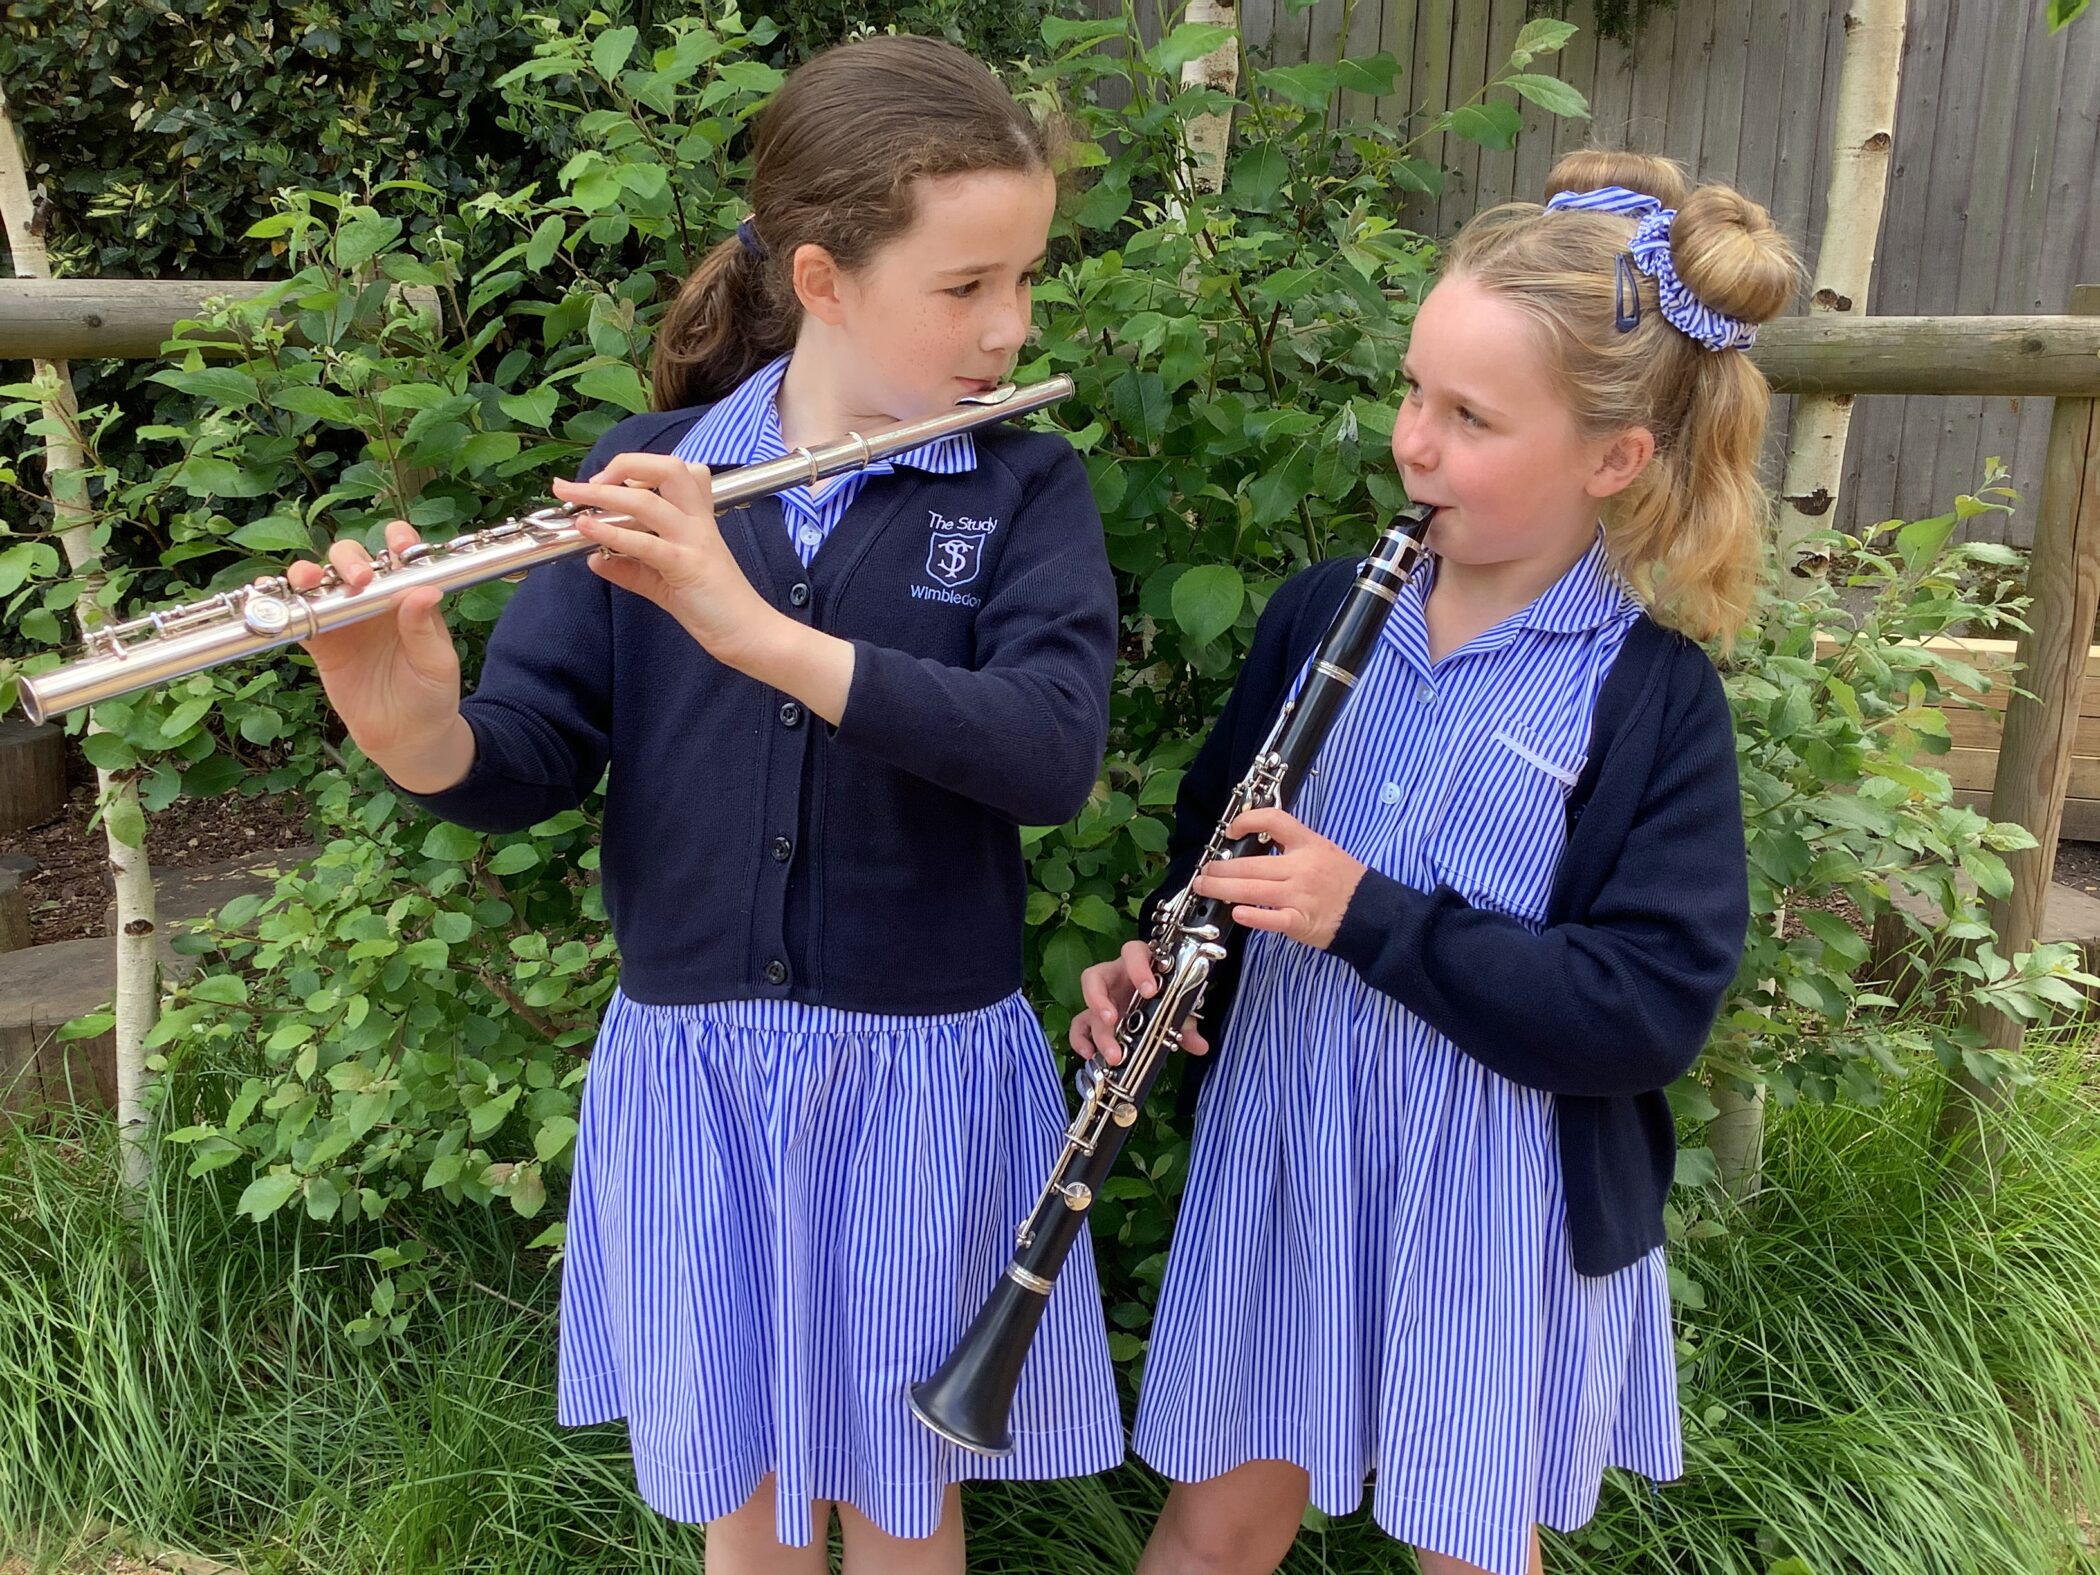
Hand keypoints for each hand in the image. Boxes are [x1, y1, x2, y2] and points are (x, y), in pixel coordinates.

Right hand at [283, 519, 462, 764]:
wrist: (406, 737)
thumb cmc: (431, 696)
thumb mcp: (436, 664)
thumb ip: (424, 629)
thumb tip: (424, 592)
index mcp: (408, 599)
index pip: (402, 558)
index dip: (396, 541)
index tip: (396, 541)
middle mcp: (374, 602)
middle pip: (353, 562)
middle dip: (349, 559)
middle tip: (359, 579)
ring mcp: (346, 620)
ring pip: (321, 583)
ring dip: (310, 574)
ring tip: (310, 581)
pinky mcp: (322, 643)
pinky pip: (299, 618)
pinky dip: (286, 606)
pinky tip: (278, 601)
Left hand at [551, 453, 778, 665]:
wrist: (747, 634)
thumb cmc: (712, 606)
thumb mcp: (663, 583)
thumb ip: (630, 568)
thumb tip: (595, 559)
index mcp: (696, 519)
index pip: (676, 471)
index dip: (638, 468)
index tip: (606, 483)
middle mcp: (697, 522)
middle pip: (666, 468)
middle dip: (621, 465)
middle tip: (583, 482)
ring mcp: (694, 541)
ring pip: (648, 501)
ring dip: (602, 496)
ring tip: (572, 498)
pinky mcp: (687, 566)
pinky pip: (647, 543)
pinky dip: (612, 533)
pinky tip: (588, 530)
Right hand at [1069, 939, 1211, 1065]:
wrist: (1157, 1000)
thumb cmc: (1165, 995)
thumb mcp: (1178, 1006)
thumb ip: (1186, 1023)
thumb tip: (1200, 1046)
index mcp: (1140, 963)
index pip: (1133, 952)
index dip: (1138, 968)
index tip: (1149, 990)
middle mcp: (1116, 976)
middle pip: (1097, 977)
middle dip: (1102, 1000)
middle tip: (1114, 1020)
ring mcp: (1103, 995)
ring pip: (1086, 1003)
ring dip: (1095, 1026)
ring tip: (1109, 1048)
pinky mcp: (1094, 1015)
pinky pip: (1079, 1023)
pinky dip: (1080, 1039)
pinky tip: (1089, 1054)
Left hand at [1192, 807, 1367, 950]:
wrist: (1373, 913)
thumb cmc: (1345, 881)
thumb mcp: (1323, 851)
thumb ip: (1293, 847)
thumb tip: (1255, 844)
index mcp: (1308, 844)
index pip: (1274, 820)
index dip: (1247, 820)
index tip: (1230, 830)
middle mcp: (1301, 867)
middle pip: (1250, 864)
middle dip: (1220, 869)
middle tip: (1203, 872)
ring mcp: (1300, 895)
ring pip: (1252, 890)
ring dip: (1222, 889)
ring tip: (1204, 888)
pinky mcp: (1300, 921)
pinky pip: (1271, 919)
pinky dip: (1252, 916)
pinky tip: (1236, 913)